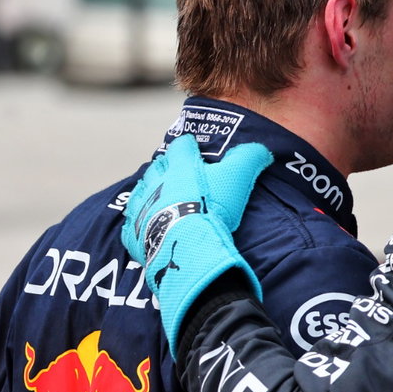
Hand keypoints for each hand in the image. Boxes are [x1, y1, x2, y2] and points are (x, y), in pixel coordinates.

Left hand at [122, 135, 272, 355]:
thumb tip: (261, 150)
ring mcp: (142, 206)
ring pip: (141, 192)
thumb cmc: (212, 208)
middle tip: (179, 176)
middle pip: (158, 167)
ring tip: (160, 199)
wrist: (188, 245)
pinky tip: (146, 226)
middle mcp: (155, 180)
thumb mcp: (238, 177)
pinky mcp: (134, 233)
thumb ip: (250, 158)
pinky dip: (138, 223)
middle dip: (167, 168)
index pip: (182, 146)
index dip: (190, 147)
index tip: (195, 150)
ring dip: (150, 193)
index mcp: (178, 164)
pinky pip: (131, 224)